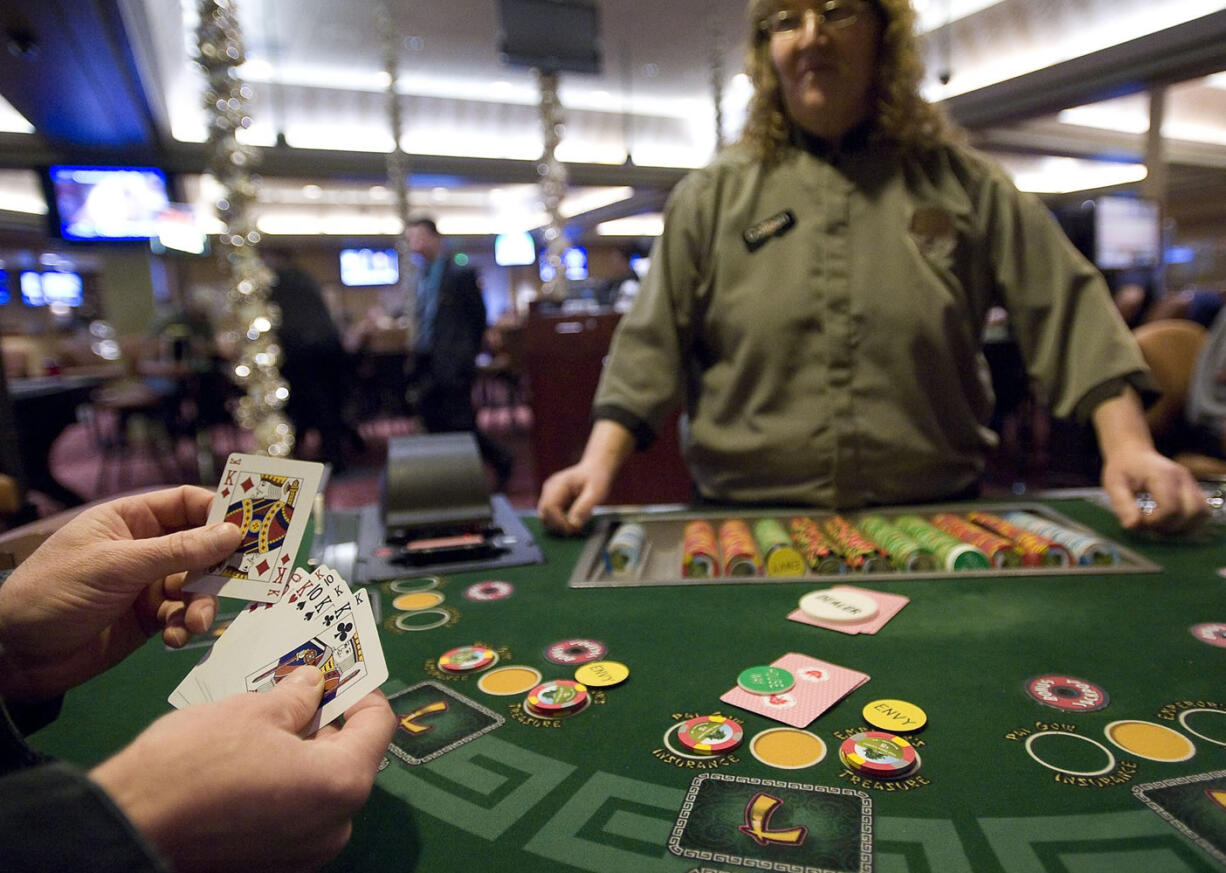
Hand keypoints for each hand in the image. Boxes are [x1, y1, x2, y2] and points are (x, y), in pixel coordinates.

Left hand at [0, 486, 241, 699]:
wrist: (16, 655)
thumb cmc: (56, 592)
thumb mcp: (117, 566)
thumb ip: (178, 551)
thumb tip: (232, 533)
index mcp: (130, 520)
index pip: (186, 503)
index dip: (219, 511)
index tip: (251, 526)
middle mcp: (144, 548)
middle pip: (201, 545)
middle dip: (222, 563)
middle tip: (251, 576)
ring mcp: (147, 584)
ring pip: (197, 586)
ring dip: (202, 604)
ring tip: (196, 622)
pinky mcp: (148, 618)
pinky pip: (182, 616)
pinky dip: (184, 627)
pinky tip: (174, 638)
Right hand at [91, 666, 396, 872]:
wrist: (130, 827)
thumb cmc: (194, 764)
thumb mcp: (251, 712)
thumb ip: (296, 697)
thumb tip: (312, 682)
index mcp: (342, 783)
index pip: (379, 726)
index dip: (361, 691)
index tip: (338, 672)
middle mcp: (335, 827)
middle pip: (349, 759)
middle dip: (326, 722)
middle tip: (296, 690)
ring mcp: (304, 854)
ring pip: (319, 789)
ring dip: (302, 754)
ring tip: (267, 723)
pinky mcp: (273, 867)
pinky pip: (294, 816)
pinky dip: (283, 786)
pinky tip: (249, 762)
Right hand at [537, 462, 613, 534]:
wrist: (594, 469)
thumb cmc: (596, 478)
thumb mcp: (596, 492)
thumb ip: (584, 507)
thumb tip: (573, 524)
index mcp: (559, 484)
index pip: (549, 507)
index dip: (559, 521)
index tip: (573, 528)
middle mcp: (549, 488)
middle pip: (544, 513)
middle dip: (557, 525)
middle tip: (575, 530)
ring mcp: (548, 494)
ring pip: (544, 517)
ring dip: (557, 525)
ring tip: (574, 526)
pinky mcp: (551, 500)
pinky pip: (550, 516)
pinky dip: (559, 522)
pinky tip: (572, 520)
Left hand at [1100, 445, 1207, 532]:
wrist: (1134, 454)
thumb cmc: (1123, 469)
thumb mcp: (1114, 485)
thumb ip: (1122, 504)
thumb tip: (1133, 526)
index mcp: (1163, 476)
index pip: (1171, 508)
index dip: (1156, 522)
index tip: (1139, 522)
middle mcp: (1183, 479)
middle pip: (1192, 513)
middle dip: (1170, 527)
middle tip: (1150, 525)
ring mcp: (1192, 484)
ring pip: (1202, 514)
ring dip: (1182, 527)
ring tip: (1160, 525)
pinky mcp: (1195, 490)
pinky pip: (1202, 512)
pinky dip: (1188, 523)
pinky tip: (1169, 523)